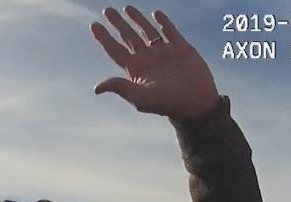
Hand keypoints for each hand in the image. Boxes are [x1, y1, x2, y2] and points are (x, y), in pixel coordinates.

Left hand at [91, 7, 218, 119]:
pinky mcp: (181, 49)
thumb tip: (97, 88)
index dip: (104, 38)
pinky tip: (156, 13)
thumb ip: (120, 88)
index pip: (115, 50)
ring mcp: (164, 53)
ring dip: (138, 19)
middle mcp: (148, 59)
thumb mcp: (140, 98)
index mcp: (136, 69)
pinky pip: (170, 31)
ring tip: (127, 8)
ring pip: (147, 32)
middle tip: (107, 10)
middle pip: (128, 37)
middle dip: (118, 23)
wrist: (196, 103)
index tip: (94, 25)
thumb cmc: (167, 104)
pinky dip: (163, 22)